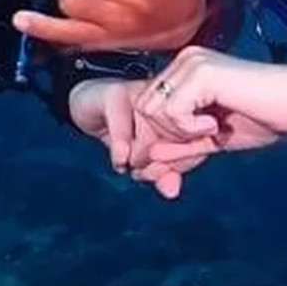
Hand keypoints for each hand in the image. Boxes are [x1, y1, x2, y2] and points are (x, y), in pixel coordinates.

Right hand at [69, 78, 217, 198]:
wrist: (89, 104)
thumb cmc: (125, 130)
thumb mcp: (146, 155)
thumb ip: (161, 173)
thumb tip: (171, 192)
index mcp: (181, 108)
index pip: (197, 137)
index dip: (185, 162)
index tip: (168, 175)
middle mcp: (167, 97)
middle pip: (180, 134)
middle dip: (165, 163)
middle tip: (147, 174)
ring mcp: (143, 93)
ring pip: (154, 130)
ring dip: (141, 156)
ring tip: (131, 165)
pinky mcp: (115, 94)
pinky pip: (123, 128)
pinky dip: (120, 149)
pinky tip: (120, 160)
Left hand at [133, 47, 286, 147]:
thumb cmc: (264, 118)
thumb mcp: (211, 140)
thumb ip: (180, 149)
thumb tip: (148, 162)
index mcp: (185, 71)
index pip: (147, 106)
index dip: (159, 137)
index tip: (183, 152)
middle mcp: (185, 61)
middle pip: (143, 108)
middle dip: (164, 136)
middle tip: (199, 140)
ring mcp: (192, 63)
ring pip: (152, 109)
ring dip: (178, 131)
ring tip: (210, 130)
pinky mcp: (202, 72)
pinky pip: (171, 111)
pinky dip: (189, 128)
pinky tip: (215, 124)